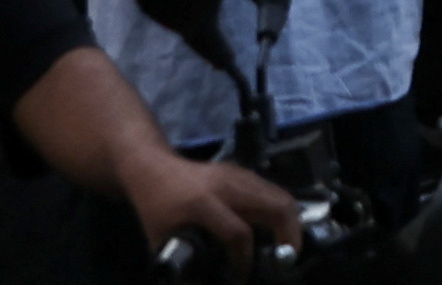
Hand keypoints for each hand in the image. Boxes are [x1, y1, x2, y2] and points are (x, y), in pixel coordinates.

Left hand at [127, 149, 298, 272]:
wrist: (151, 168)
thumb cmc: (153, 206)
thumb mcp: (159, 240)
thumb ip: (181, 263)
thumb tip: (203, 282)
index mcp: (202, 203)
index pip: (238, 234)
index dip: (243, 260)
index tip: (240, 276)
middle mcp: (226, 185)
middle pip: (275, 206)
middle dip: (289, 234)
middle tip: (288, 256)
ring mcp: (238, 174)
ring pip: (280, 194)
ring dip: (290, 221)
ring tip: (286, 245)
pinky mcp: (242, 172)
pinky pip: (272, 190)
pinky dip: (279, 210)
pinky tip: (274, 227)